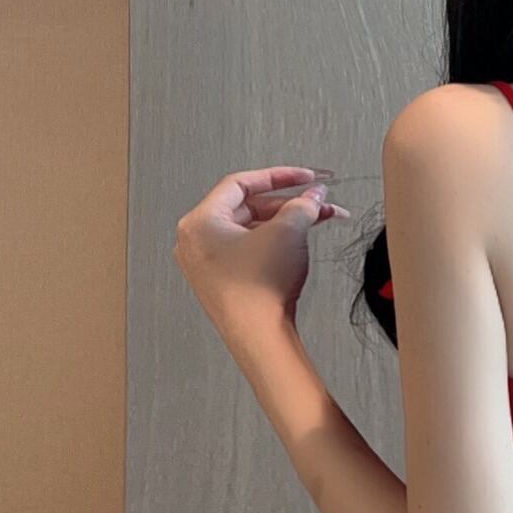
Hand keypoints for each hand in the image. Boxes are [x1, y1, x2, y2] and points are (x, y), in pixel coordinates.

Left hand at [174, 166, 350, 329]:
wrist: (259, 337)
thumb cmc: (258, 292)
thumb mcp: (287, 232)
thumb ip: (302, 205)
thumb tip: (311, 196)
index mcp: (199, 222)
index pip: (240, 184)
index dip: (278, 176)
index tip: (303, 176)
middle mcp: (196, 242)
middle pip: (248, 207)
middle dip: (288, 202)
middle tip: (315, 200)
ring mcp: (207, 264)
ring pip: (252, 230)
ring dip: (286, 222)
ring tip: (316, 221)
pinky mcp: (222, 282)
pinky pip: (249, 250)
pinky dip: (274, 242)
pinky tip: (298, 242)